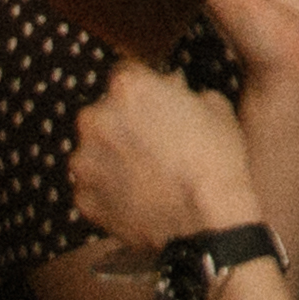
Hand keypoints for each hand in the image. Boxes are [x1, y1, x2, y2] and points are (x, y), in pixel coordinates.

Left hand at [71, 58, 262, 255]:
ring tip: (145, 174)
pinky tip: (138, 197)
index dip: (145, 89)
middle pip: (103, 112)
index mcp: (127, 87)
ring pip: (94, 150)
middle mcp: (95, 118)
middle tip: (152, 143)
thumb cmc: (216, 162)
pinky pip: (92, 186)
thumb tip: (172, 92)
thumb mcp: (215, 107)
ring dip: (112, 156)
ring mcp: (84, 161)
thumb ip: (183, 91)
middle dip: (122, 123)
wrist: (208, 225)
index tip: (156, 104)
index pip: (126, 74)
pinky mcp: (82, 197)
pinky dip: (109, 190)